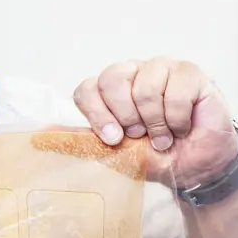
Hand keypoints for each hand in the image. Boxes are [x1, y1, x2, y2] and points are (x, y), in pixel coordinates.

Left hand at [73, 58, 237, 186]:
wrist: (197, 168)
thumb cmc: (158, 157)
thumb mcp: (115, 155)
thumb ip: (82, 141)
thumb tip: (41, 138)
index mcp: (111, 91)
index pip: (88, 89)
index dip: (97, 114)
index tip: (112, 138)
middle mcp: (134, 73)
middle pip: (112, 79)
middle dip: (125, 115)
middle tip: (139, 135)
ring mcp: (162, 68)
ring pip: (145, 86)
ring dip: (156, 122)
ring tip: (164, 137)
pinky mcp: (190, 72)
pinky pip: (176, 90)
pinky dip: (177, 119)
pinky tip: (182, 128)